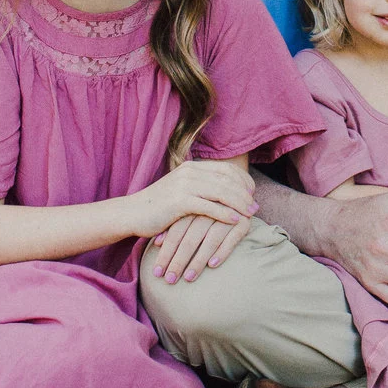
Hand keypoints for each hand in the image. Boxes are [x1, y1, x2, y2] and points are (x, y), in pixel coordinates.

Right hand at [130, 159, 254, 242]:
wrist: (132, 213)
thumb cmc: (159, 206)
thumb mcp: (181, 191)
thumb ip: (200, 188)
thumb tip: (223, 193)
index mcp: (191, 167)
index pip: (225, 169)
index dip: (242, 180)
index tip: (252, 193)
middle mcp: (189, 172)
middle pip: (226, 179)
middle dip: (244, 193)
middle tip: (255, 206)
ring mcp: (184, 185)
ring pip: (221, 192)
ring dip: (239, 203)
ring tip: (250, 213)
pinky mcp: (179, 201)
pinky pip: (209, 207)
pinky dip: (225, 214)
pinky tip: (235, 221)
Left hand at [146, 209, 253, 283]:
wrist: (239, 193)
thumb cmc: (207, 211)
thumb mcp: (190, 214)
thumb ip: (174, 225)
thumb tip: (157, 242)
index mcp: (194, 204)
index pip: (177, 230)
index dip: (167, 251)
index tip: (156, 271)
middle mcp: (210, 209)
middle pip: (191, 237)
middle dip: (179, 260)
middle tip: (169, 279)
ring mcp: (228, 215)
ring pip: (210, 240)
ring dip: (198, 260)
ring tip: (188, 278)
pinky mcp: (244, 222)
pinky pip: (232, 238)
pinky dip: (222, 251)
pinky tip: (212, 265)